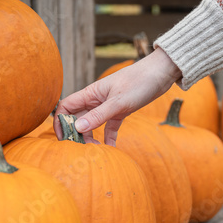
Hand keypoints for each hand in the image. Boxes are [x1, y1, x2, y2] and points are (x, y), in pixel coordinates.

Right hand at [56, 48, 181, 144]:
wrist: (160, 74)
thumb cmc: (139, 82)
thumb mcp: (118, 102)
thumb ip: (98, 115)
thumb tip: (77, 128)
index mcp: (91, 93)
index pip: (66, 107)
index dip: (61, 121)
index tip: (64, 138)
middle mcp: (96, 99)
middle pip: (78, 118)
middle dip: (77, 134)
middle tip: (82, 149)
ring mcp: (108, 105)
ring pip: (93, 123)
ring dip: (92, 137)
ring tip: (96, 149)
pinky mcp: (121, 111)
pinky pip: (110, 127)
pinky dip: (109, 137)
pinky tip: (112, 148)